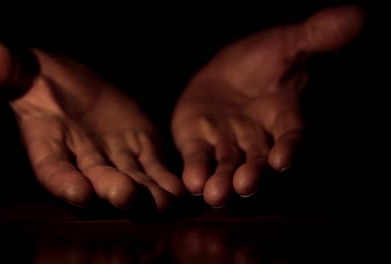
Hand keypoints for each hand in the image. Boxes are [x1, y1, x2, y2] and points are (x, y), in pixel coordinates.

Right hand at [0, 40, 184, 210]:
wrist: (80, 87)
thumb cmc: (46, 80)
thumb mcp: (25, 69)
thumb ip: (3, 67)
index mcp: (51, 147)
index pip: (52, 169)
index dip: (63, 181)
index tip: (77, 190)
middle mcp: (84, 162)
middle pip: (98, 181)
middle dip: (112, 190)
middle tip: (126, 194)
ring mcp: (117, 161)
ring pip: (133, 181)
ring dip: (149, 193)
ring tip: (163, 200)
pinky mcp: (144, 153)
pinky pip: (157, 169)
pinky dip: (169, 180)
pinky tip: (183, 188)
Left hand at [171, 5, 363, 206]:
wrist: (226, 71)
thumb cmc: (263, 60)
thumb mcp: (287, 43)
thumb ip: (315, 36)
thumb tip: (355, 15)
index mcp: (283, 118)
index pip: (292, 136)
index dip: (289, 148)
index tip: (283, 160)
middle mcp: (258, 139)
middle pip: (258, 162)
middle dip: (253, 175)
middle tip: (246, 186)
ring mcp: (227, 144)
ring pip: (227, 168)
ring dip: (223, 182)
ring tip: (215, 194)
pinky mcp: (199, 143)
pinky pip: (199, 160)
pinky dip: (196, 171)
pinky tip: (192, 182)